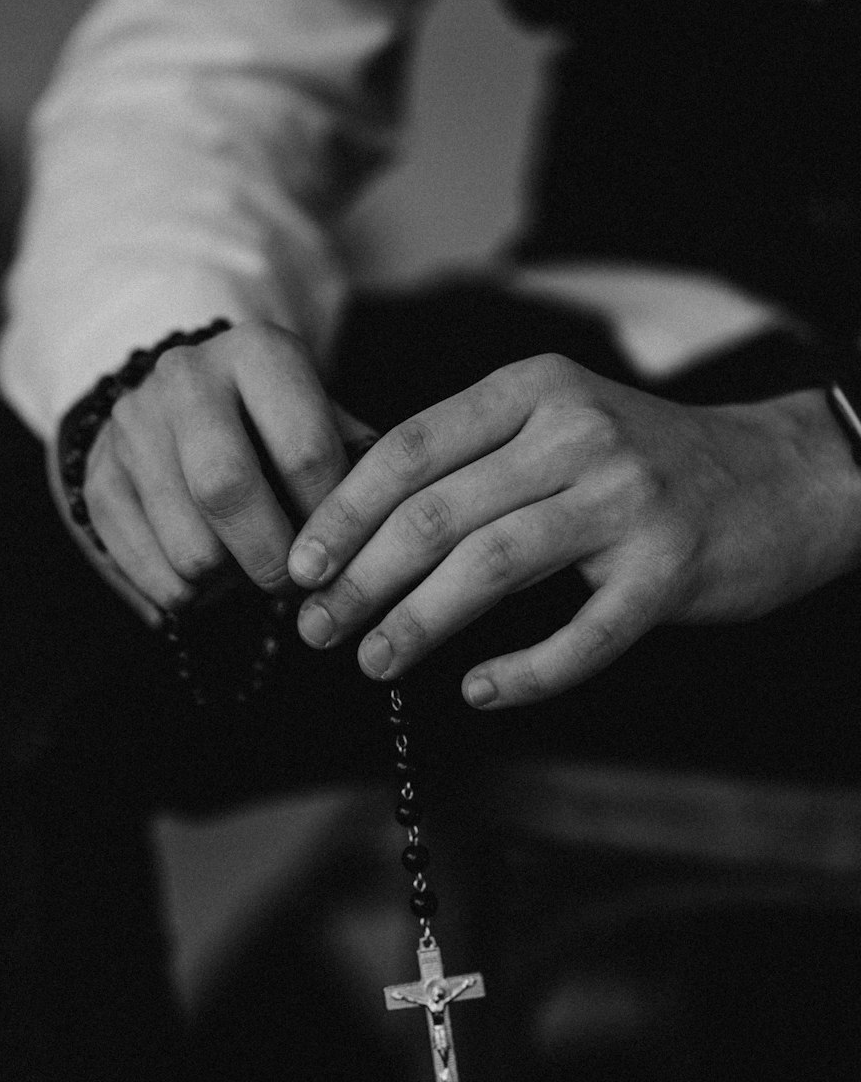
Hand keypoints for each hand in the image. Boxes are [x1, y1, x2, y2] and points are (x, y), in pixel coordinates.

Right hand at [46, 321, 375, 623]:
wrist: (183, 405)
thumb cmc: (278, 426)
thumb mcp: (324, 421)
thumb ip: (357, 465)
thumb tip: (383, 526)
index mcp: (258, 353)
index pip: (305, 450)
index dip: (330, 518)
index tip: (340, 548)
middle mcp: (185, 377)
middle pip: (226, 489)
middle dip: (272, 559)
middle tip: (293, 583)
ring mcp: (133, 426)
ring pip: (189, 546)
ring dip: (231, 583)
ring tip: (249, 571)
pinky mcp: (98, 478)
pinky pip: (152, 572)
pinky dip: (190, 596)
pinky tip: (209, 577)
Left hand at [287, 354, 860, 707]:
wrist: (783, 475)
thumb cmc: (646, 461)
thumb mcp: (559, 425)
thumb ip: (473, 458)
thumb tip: (355, 519)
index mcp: (534, 391)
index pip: (411, 448)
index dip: (342, 512)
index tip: (297, 566)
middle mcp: (576, 434)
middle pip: (437, 513)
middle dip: (360, 579)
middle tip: (318, 628)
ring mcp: (626, 501)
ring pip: (491, 568)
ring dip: (416, 624)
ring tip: (373, 661)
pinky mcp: (669, 570)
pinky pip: (581, 635)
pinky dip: (523, 672)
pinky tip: (478, 690)